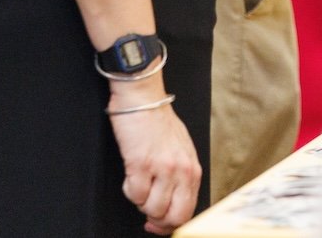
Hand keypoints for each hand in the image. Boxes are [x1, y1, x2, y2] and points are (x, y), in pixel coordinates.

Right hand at [109, 77, 201, 233]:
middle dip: (157, 220)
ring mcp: (162, 167)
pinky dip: (129, 190)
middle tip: (146, 214)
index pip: (188, 210)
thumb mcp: (180, 149)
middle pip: (174, 216)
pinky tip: (131, 175)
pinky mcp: (141, 163)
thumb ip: (181, 175)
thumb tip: (172, 202)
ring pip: (151, 208)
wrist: (142, 97)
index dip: (170, 223)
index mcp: (193, 168)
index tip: (158, 224)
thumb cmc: (158, 120)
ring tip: (138, 183)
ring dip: (140, 201)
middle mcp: (182, 170)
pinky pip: (135, 194)